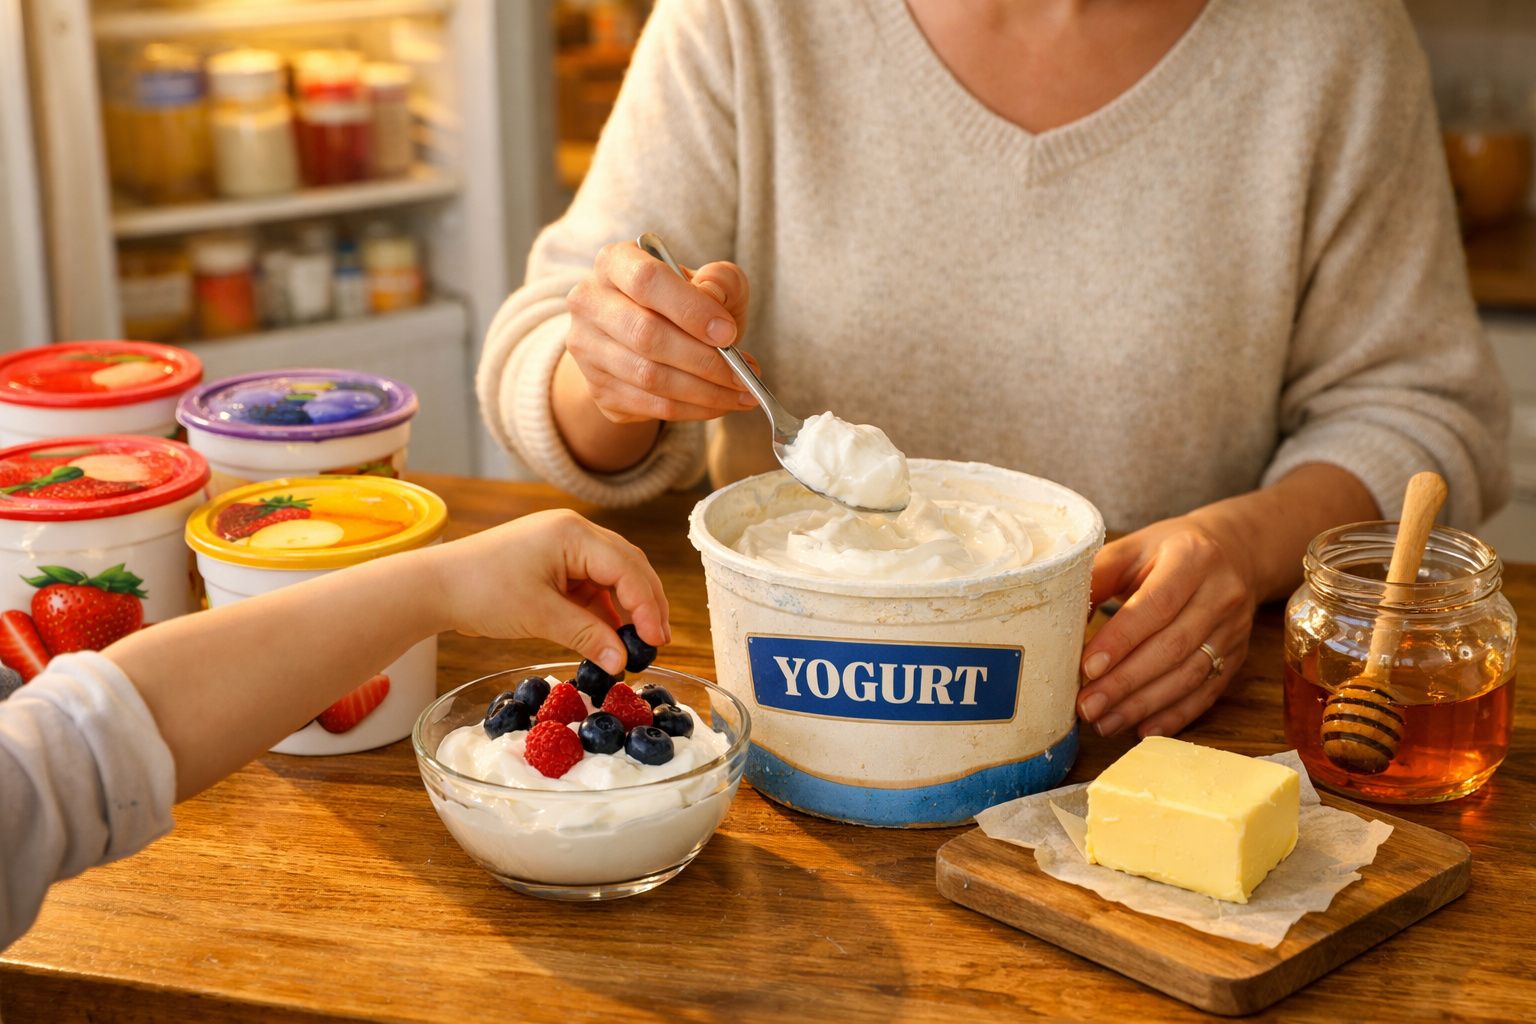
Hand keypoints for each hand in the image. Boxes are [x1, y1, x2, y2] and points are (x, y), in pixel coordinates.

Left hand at [426, 509, 670, 675]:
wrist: (436, 586)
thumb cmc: (482, 591)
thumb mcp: (540, 616)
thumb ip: (587, 636)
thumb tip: (621, 662)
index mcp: (573, 534)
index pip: (627, 567)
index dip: (647, 604)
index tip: (656, 639)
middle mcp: (574, 532)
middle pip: (628, 565)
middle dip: (646, 603)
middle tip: (658, 641)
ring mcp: (563, 546)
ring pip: (612, 575)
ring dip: (627, 607)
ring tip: (639, 641)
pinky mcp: (553, 563)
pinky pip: (591, 584)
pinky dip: (604, 609)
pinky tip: (611, 634)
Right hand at [564, 240, 755, 423]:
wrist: (651, 341)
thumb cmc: (686, 304)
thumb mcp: (711, 281)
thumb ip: (720, 281)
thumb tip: (713, 300)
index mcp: (615, 263)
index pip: (646, 280)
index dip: (690, 309)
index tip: (729, 333)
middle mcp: (590, 303)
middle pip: (646, 335)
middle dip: (704, 360)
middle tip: (744, 374)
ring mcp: (588, 350)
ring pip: (649, 377)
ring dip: (705, 391)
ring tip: (742, 392)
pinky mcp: (599, 389)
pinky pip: (651, 405)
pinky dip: (694, 409)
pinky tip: (721, 404)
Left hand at [1076, 516, 1256, 738]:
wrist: (1232, 553)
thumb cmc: (1167, 551)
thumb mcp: (1131, 548)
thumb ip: (1097, 576)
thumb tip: (1059, 617)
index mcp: (1192, 558)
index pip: (1156, 605)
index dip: (1120, 640)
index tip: (1086, 668)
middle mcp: (1221, 595)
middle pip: (1172, 647)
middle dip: (1125, 682)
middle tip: (1087, 706)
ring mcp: (1234, 629)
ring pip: (1190, 676)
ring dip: (1144, 705)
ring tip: (1104, 722)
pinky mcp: (1237, 657)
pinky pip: (1207, 693)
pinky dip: (1174, 716)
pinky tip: (1143, 729)